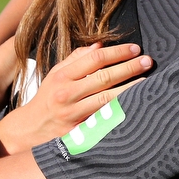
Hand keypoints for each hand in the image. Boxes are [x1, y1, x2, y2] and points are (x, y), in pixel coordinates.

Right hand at [0, 43, 152, 154]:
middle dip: (129, 68)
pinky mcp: (79, 133)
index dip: (117, 52)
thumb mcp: (57, 74)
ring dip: (130, 90)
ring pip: (107, 100)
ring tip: (148, 82)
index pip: (95, 59)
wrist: (30, 130)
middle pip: (104, 78)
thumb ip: (77, 58)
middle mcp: (67, 94)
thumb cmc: (48, 97)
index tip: (135, 49)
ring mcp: (73, 115)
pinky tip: (136, 106)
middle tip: (148, 61)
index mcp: (63, 76)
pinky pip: (104, 120)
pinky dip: (120, 112)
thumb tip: (101, 45)